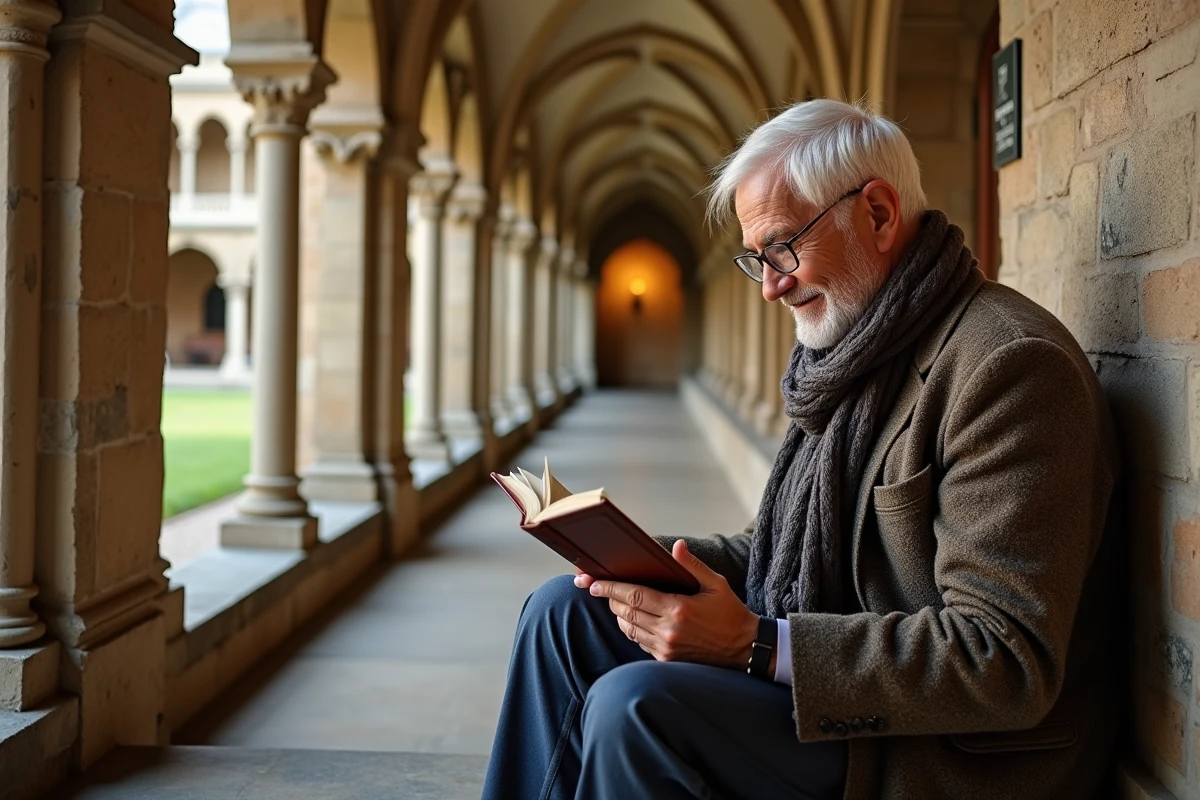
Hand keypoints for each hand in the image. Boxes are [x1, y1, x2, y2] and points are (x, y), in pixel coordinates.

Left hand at [583, 540, 759, 669]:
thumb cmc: (731, 614)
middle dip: (609, 599)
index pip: (634, 595)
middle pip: (626, 612)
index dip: (611, 588)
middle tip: (598, 588)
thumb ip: (693, 565)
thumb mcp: (716, 585)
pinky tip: (631, 619)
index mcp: (678, 609)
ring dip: (618, 615)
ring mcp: (666, 648)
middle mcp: (668, 631)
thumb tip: (677, 546)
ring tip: (614, 602)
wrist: (745, 649)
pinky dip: (631, 629)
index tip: (594, 582)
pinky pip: (639, 642)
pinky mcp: (667, 659)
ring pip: (629, 629)